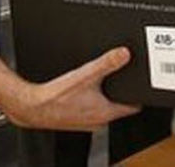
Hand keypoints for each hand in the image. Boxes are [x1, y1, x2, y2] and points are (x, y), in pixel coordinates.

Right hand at [5, 46, 140, 130]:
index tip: (143, 84)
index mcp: (106, 113)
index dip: (140, 94)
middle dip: (122, 93)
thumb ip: (107, 63)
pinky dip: (91, 100)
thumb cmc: (55, 97)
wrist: (30, 107)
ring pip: (104, 107)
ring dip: (105, 96)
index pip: (134, 107)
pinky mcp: (75, 119)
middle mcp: (98, 121)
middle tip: (124, 78)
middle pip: (119, 106)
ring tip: (103, 82)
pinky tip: (83, 90)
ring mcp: (86, 122)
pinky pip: (90, 108)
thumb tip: (124, 53)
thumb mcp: (86, 75)